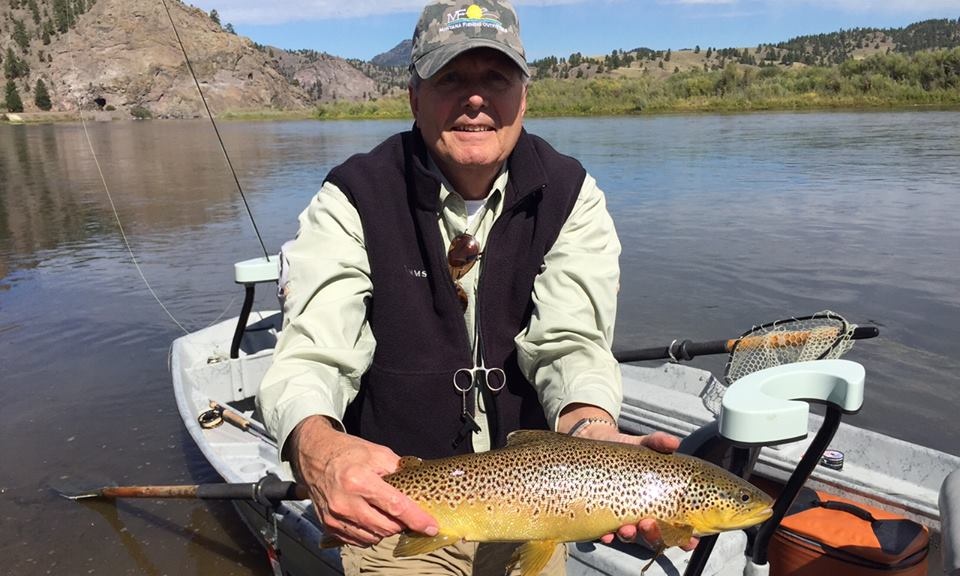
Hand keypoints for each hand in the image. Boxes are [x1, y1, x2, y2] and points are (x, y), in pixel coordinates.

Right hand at [288, 415, 438, 546]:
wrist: (314, 455)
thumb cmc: (347, 452)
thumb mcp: (377, 453)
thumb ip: (400, 470)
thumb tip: (419, 488)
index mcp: (359, 480)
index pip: (395, 506)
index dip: (416, 519)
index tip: (430, 526)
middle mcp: (345, 502)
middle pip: (386, 527)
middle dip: (402, 524)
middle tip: (405, 513)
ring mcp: (335, 516)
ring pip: (373, 537)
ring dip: (386, 529)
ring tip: (386, 513)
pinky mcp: (328, 525)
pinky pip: (358, 540)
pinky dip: (370, 534)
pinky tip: (372, 519)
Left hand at [583, 426, 697, 550]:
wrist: (599, 445)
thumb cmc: (629, 451)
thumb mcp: (644, 445)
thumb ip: (658, 443)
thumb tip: (673, 442)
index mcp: (663, 503)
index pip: (679, 527)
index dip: (686, 537)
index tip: (690, 539)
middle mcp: (646, 515)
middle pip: (656, 536)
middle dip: (655, 535)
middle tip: (649, 524)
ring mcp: (625, 518)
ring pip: (632, 536)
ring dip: (631, 536)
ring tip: (628, 528)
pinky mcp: (605, 516)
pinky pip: (607, 533)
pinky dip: (607, 536)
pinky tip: (606, 534)